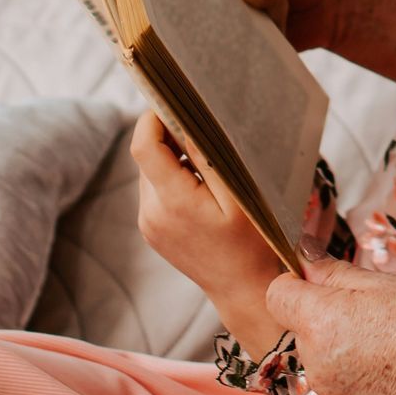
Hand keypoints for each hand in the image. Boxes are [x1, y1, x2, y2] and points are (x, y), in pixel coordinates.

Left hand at [129, 109, 285, 322]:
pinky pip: (155, 192)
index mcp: (173, 202)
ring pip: (150, 172)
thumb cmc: (252, 243)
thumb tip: (187, 122)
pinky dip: (173, 180)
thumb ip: (209, 157)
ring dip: (172, 160)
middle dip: (169, 139)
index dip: (153, 118)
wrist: (244, 289)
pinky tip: (202, 190)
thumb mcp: (239, 195)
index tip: (174, 104)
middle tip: (204, 136)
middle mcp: (152, 213)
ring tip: (208, 170)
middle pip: (147, 156)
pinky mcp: (151, 230)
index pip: (143, 146)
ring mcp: (148, 224)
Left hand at [272, 255, 395, 394]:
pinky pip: (341, 394)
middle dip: (325, 322)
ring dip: (341, 356)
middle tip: (372, 319)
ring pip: (321, 365)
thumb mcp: (380, 283)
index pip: (277, 295)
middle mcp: (316, 364)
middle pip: (302, 333)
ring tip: (388, 351)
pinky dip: (358, 385)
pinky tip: (394, 378)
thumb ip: (332, 271)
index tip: (321, 285)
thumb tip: (303, 253)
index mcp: (319, 322)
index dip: (297, 285)